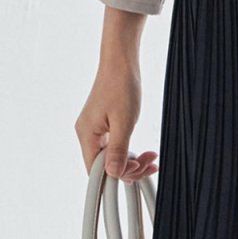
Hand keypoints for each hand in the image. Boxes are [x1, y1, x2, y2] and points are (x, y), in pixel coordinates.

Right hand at [75, 58, 157, 180]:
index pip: (96, 171)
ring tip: (151, 156)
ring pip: (111, 159)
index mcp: (87, 135)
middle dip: (129, 168)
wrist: (120, 63)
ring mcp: (94, 131)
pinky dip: (128, 152)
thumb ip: (118, 150)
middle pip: (104, 167)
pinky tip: (142, 152)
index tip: (138, 169)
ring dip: (132, 161)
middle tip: (150, 162)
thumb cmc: (121, 85)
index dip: (117, 175)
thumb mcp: (124, 121)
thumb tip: (115, 174)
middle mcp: (87, 135)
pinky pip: (113, 148)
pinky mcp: (102, 127)